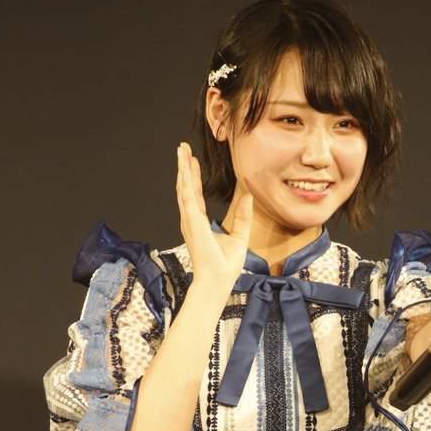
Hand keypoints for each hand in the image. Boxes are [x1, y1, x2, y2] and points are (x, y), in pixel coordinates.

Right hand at [175, 142, 249, 285]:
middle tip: (182, 148)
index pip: (194, 195)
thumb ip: (242, 216)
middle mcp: (191, 220)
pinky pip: (188, 198)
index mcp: (199, 223)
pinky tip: (185, 168)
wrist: (217, 282)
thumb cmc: (224, 266)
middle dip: (184, 167)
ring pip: (184, 188)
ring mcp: (190, 221)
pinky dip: (185, 182)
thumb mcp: (239, 236)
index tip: (192, 161)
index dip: (193, 177)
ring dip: (182, 169)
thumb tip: (249, 196)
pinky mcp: (193, 223)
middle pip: (185, 188)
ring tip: (181, 151)